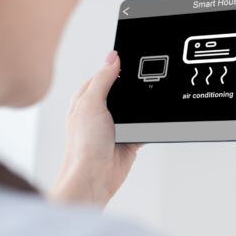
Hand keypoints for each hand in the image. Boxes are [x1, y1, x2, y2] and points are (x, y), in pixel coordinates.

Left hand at [49, 51, 143, 207]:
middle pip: (123, 89)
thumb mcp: (90, 104)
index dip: (117, 67)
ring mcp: (115, 125)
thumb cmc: (83, 146)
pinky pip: (145, 126)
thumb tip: (112, 57)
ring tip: (148, 102)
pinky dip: (151, 123)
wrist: (93, 178)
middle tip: (145, 81)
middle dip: (134, 87)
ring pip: (135, 107)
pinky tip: (152, 121)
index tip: (132, 60)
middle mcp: (100, 111)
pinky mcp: (129, 138)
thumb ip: (102, 79)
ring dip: (142, 106)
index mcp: (86, 98)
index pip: (104, 74)